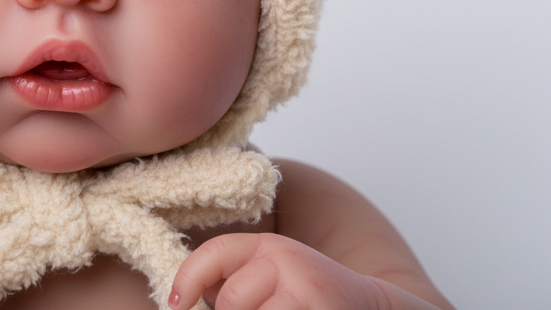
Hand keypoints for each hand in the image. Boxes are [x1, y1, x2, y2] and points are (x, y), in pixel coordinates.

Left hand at [169, 233, 388, 309]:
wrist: (374, 308)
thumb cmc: (312, 301)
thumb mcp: (274, 281)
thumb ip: (236, 284)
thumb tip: (185, 301)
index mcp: (268, 245)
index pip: (213, 253)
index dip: (186, 278)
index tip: (176, 304)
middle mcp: (284, 257)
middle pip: (228, 299)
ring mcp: (302, 284)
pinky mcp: (312, 306)